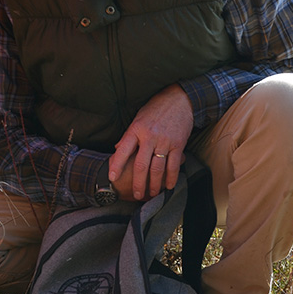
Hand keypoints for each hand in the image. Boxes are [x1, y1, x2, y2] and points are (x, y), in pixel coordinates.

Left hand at [108, 84, 193, 199]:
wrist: (180, 99)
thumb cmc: (156, 107)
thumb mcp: (138, 117)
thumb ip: (129, 135)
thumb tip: (117, 149)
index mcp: (136, 129)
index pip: (123, 150)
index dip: (117, 165)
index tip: (112, 177)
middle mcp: (149, 136)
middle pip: (141, 165)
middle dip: (138, 183)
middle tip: (136, 195)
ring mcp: (165, 141)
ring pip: (157, 168)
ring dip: (154, 184)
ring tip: (151, 194)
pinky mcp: (178, 144)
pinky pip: (174, 165)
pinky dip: (171, 178)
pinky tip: (168, 186)